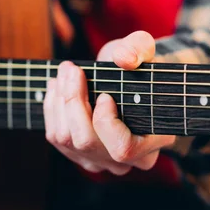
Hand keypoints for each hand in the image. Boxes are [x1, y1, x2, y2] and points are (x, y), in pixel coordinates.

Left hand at [43, 31, 175, 174]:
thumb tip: (123, 58)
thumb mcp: (143, 48)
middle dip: (73, 102)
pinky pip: (57, 138)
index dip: (106, 122)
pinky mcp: (82, 156)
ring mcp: (104, 161)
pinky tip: (57, 88)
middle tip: (71, 69)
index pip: (122, 148)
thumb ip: (139, 47)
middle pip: (86, 142)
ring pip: (67, 140)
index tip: (104, 94)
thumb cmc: (139, 66)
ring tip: (63, 74)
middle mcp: (131, 160)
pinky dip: (52, 109)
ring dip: (59, 102)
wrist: (127, 80)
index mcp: (156, 138)